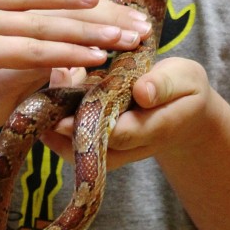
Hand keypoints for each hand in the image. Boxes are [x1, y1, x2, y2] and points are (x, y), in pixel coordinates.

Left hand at [42, 56, 211, 168]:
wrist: (186, 113)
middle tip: (43, 98)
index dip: (89, 127)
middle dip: (62, 126)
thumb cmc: (185, 90)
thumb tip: (142, 92)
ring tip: (45, 90)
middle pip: (89, 149)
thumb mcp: (185, 79)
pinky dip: (57, 120)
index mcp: (153, 128)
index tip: (62, 118)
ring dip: (54, 125)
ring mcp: (113, 150)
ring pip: (75, 150)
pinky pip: (72, 141)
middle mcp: (129, 146)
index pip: (118, 134)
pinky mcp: (100, 144)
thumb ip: (165, 85)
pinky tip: (52, 90)